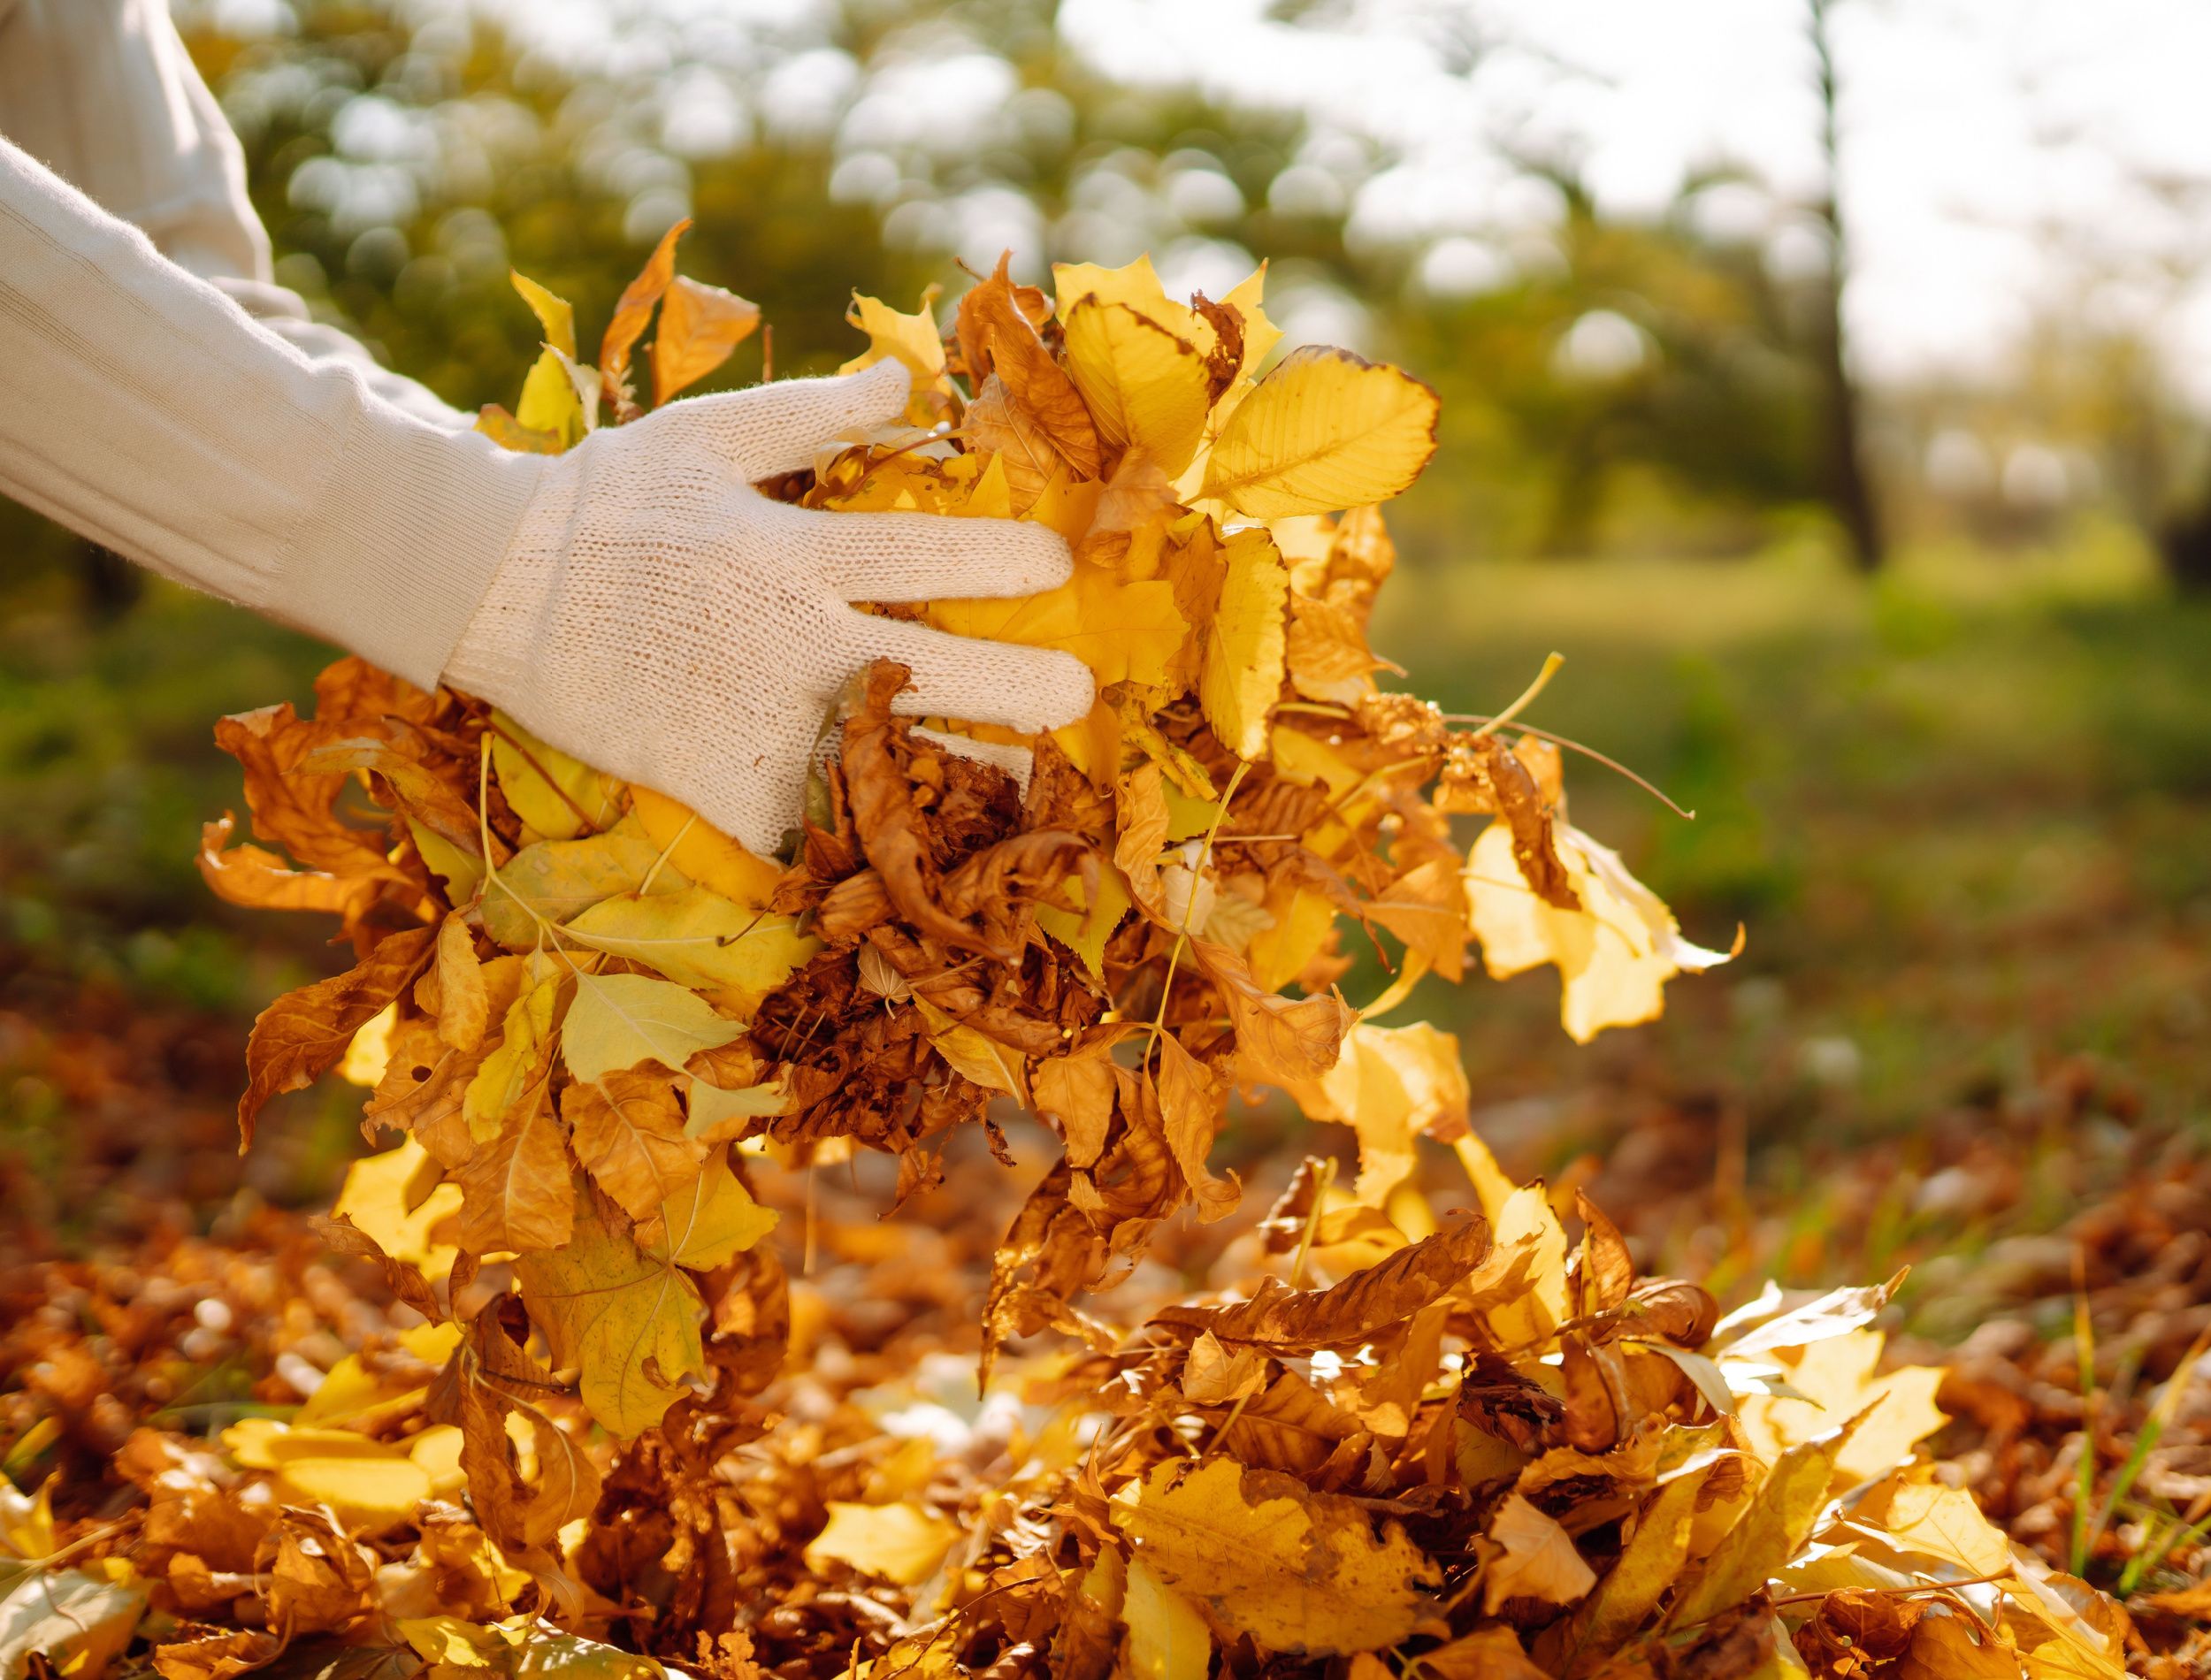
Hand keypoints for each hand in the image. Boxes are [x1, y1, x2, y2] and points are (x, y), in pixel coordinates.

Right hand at [444, 360, 1093, 855]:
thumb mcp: (705, 433)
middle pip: (942, 673)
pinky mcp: (720, 784)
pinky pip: (808, 827)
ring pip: (893, 764)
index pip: (935, 551)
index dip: (1009, 557)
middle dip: (1026, 687)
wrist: (492, 588)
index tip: (1058, 561)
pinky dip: (858, 841)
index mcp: (796, 550)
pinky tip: (913, 849)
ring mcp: (760, 720)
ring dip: (969, 775)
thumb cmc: (605, 501)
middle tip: (1078, 696)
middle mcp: (794, 640)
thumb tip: (905, 380)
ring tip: (1023, 781)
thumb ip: (811, 413)